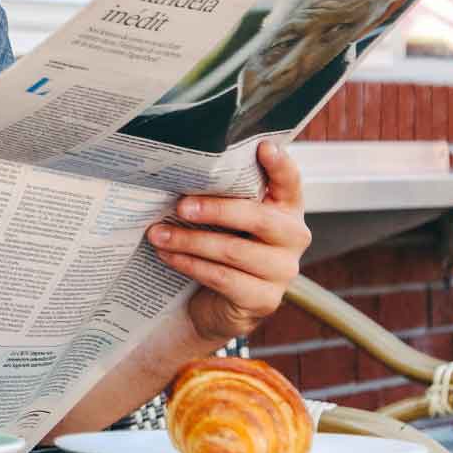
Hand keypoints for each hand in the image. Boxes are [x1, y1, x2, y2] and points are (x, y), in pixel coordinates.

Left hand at [149, 137, 312, 344]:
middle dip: (216, 209)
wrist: (223, 304)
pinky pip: (223, 277)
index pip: (290, 181)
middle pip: (259, 218)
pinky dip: (191, 265)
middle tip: (181, 206)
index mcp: (287, 208)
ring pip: (234, 251)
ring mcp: (283, 271)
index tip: (263, 147)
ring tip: (158, 234)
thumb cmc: (226, 247)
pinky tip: (168, 256)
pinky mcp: (265, 299)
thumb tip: (184, 171)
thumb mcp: (230, 219)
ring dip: (190, 241)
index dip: (280, 164)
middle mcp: (293, 237)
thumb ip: (224, 196)